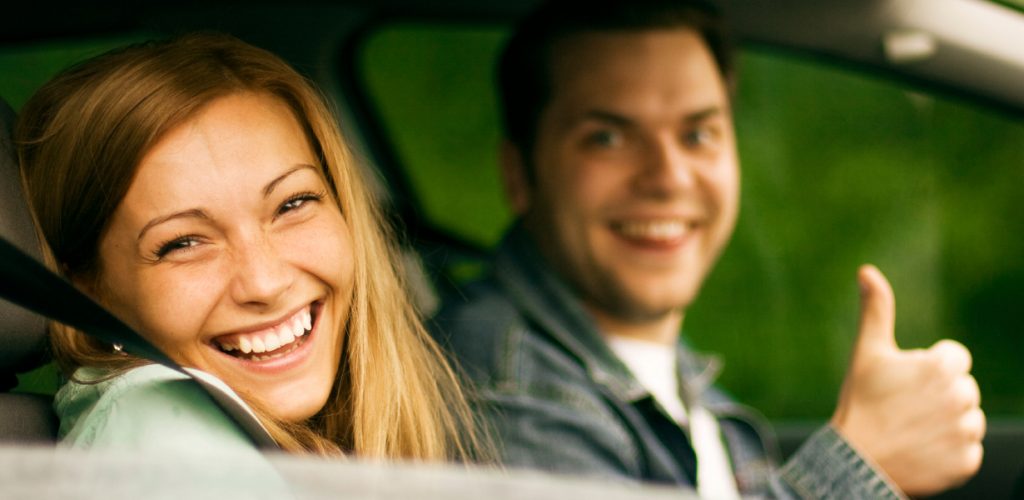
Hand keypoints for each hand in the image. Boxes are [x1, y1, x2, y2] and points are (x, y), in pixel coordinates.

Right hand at [830, 264, 984, 496]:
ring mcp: (966, 432)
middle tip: (905, 408)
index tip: (905, 383)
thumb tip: (867, 271)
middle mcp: (961, 397)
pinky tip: (922, 450)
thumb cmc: (861, 402)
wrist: (856, 460)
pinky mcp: (967, 462)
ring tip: (914, 429)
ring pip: (968, 419)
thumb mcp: (867, 353)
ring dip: (947, 423)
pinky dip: (948, 452)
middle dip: (939, 396)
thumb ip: (876, 310)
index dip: (927, 369)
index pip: (954, 359)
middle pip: (963, 389)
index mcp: (941, 367)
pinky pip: (968, 451)